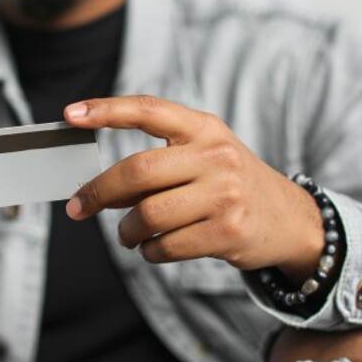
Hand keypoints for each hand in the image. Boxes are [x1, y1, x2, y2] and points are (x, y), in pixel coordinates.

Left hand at [64, 95, 325, 279]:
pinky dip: (149, 251)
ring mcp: (224, 194)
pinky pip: (166, 246)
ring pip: (147, 214)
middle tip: (78, 207)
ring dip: (125, 231)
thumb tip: (96, 186)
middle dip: (98, 192)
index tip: (71, 115)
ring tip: (127, 234)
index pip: (148, 110)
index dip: (107, 110)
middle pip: (137, 171)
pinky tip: (153, 248)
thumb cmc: (231, 185)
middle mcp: (216, 156)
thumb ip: (159, 162)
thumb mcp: (206, 157)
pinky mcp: (228, 231)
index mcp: (205, 128)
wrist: (290, 220)